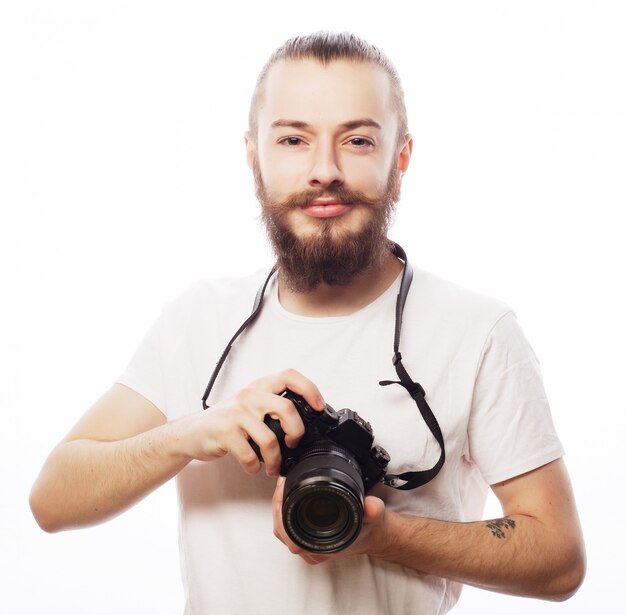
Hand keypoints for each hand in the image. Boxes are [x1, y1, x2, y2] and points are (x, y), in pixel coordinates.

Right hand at [170, 369, 324, 476]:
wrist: (191, 432)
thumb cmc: (226, 421)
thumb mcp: (250, 405)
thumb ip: (272, 406)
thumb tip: (305, 420)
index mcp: (259, 387)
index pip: (289, 376)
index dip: (309, 389)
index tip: (320, 406)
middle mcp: (249, 396)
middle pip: (287, 408)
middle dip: (296, 432)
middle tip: (293, 444)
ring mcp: (237, 414)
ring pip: (270, 438)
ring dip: (276, 459)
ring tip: (273, 466)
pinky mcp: (226, 433)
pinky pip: (250, 455)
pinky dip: (255, 467)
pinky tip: (253, 467)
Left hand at [272, 476, 385, 564]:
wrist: (374, 535)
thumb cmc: (370, 529)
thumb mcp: (374, 515)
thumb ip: (373, 510)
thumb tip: (372, 505)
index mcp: (324, 547)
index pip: (291, 537)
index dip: (281, 514)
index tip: (282, 491)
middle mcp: (313, 550)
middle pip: (282, 531)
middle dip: (277, 505)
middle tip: (281, 483)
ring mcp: (309, 546)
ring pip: (283, 530)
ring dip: (280, 509)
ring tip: (283, 487)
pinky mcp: (308, 539)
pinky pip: (289, 528)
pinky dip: (285, 512)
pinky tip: (288, 496)